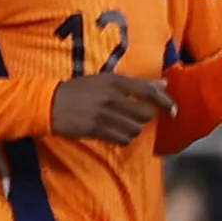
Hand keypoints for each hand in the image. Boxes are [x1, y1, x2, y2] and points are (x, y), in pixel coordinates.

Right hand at [49, 73, 168, 142]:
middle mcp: (112, 96)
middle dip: (142, 119)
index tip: (174, 111)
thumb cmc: (79, 91)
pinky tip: (114, 135)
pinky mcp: (96, 129)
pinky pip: (122, 139)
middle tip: (132, 118)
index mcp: (115, 81)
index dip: (166, 102)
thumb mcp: (106, 81)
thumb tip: (165, 84)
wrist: (48, 103)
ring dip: (132, 130)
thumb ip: (137, 83)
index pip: (149, 92)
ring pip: (136, 129)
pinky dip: (123, 139)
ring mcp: (104, 113)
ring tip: (120, 126)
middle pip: (145, 114)